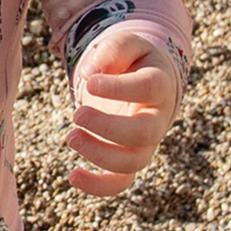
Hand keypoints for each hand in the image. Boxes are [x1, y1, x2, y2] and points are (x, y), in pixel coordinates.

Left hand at [65, 31, 178, 196]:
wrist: (140, 77)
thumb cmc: (130, 60)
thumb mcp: (125, 44)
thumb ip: (112, 51)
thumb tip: (91, 73)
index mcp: (159, 84)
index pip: (148, 89)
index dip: (119, 88)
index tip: (89, 82)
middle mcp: (158, 117)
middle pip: (144, 133)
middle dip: (108, 128)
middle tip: (77, 114)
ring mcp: (146, 142)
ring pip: (133, 162)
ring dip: (100, 155)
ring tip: (70, 136)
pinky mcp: (130, 157)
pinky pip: (121, 181)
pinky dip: (99, 186)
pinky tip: (73, 176)